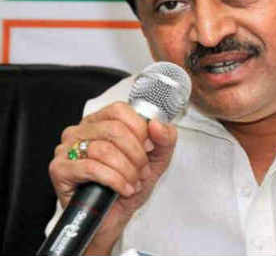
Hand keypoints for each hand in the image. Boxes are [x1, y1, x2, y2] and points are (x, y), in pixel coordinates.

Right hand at [48, 102, 176, 252]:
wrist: (114, 217)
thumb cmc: (130, 184)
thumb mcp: (156, 159)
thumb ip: (164, 139)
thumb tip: (157, 124)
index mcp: (101, 121)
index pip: (120, 110)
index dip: (140, 129)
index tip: (150, 148)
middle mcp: (81, 131)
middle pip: (114, 129)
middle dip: (136, 154)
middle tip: (143, 170)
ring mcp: (66, 149)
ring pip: (104, 150)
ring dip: (127, 170)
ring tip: (133, 182)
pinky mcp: (60, 169)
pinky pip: (91, 168)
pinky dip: (114, 180)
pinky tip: (124, 189)